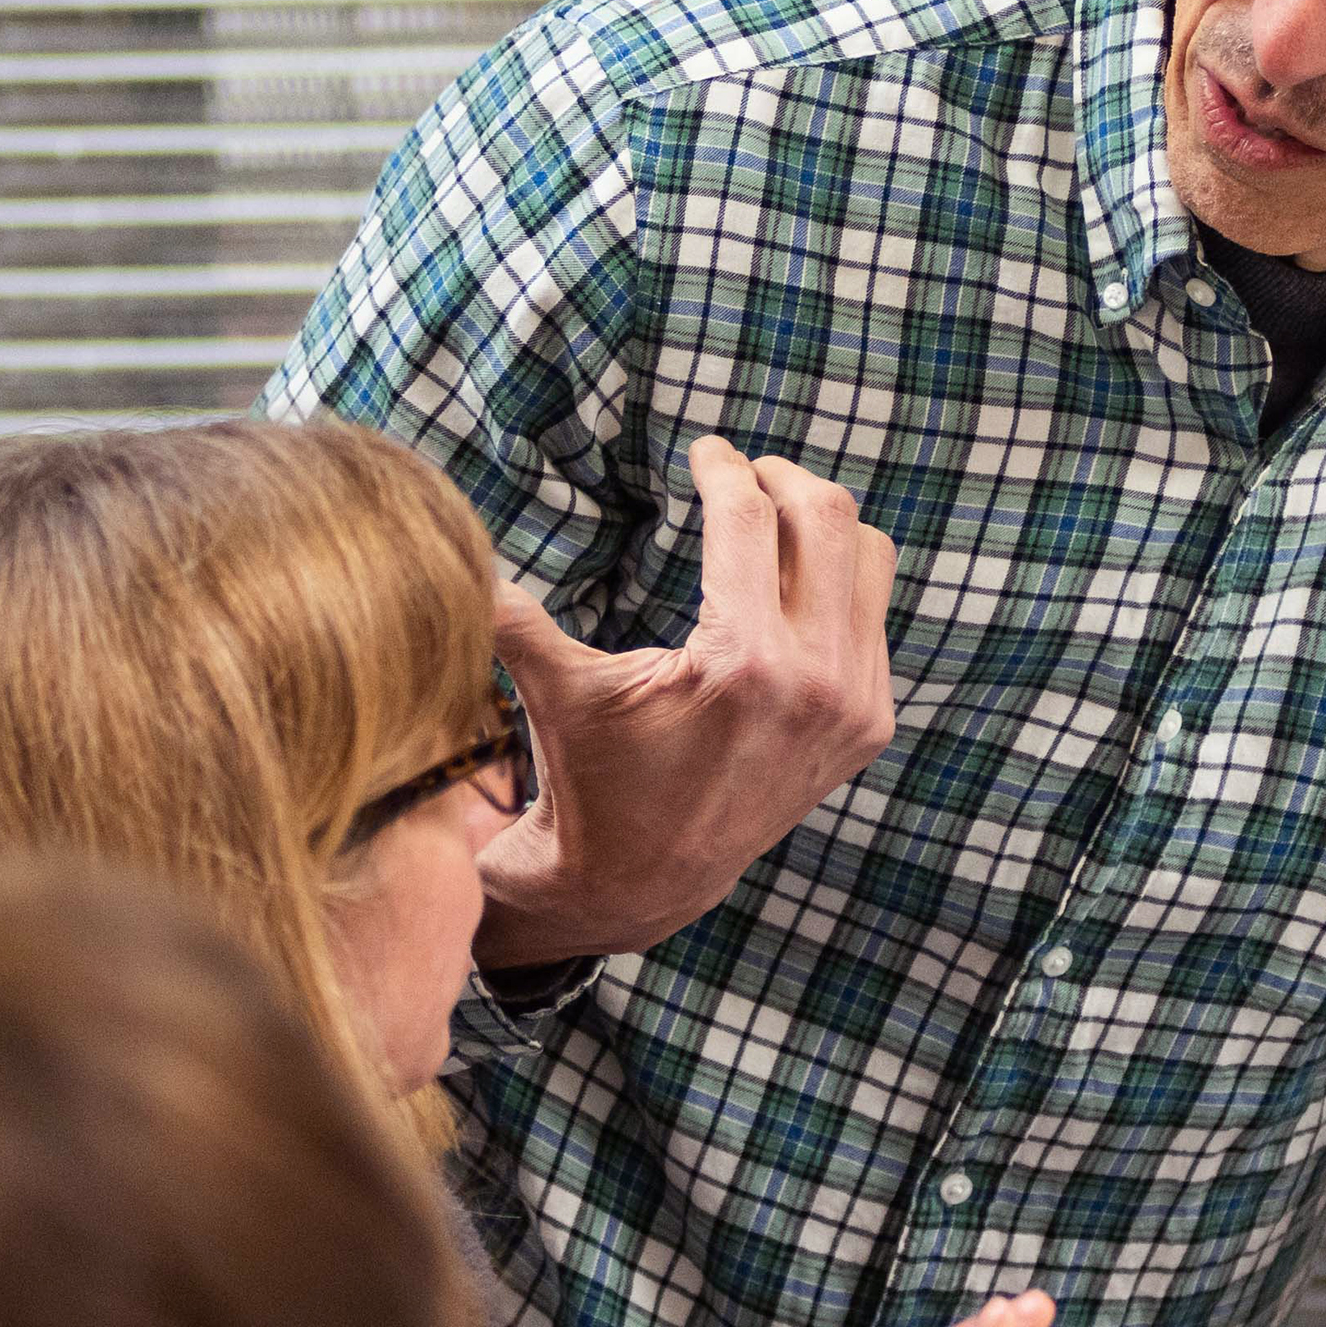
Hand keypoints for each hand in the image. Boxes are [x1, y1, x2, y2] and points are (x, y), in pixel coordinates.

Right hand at [478, 437, 896, 962]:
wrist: (647, 878)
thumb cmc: (595, 775)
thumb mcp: (557, 690)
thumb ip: (512, 615)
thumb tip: (450, 547)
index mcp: (745, 661)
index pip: (749, 517)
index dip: (724, 467)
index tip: (704, 447)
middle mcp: (816, 681)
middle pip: (830, 518)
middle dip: (782, 479)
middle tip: (742, 472)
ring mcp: (854, 705)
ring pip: (871, 559)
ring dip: (823, 525)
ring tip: (772, 514)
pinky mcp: (870, 724)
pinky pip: (875, 616)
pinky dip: (840, 584)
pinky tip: (791, 583)